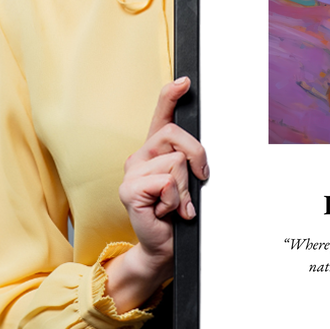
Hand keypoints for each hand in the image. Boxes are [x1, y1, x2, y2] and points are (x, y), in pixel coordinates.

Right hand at [104, 77, 208, 311]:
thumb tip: (200, 154)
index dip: (171, 95)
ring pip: (176, 162)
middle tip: (198, 181)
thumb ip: (190, 162)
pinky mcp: (129, 190)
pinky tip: (166, 211)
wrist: (164, 247)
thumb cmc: (178, 214)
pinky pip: (166, 182)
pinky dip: (175, 200)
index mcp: (155, 151)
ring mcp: (131, 172)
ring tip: (176, 204)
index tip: (185, 81)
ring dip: (185, 188)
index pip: (161, 115)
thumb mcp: (189, 182)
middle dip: (197, 157)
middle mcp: (140, 156)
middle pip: (176, 135)